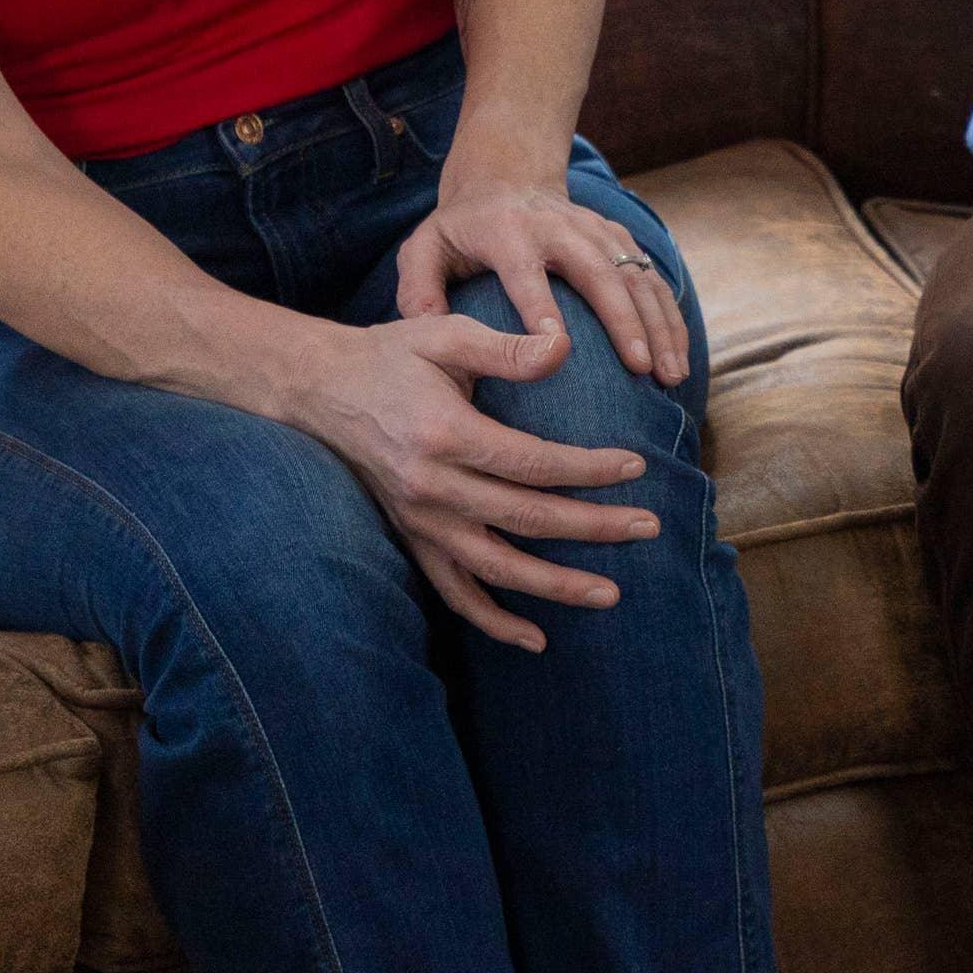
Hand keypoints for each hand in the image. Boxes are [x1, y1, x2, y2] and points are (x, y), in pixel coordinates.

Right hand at [279, 315, 658, 651]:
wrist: (322, 390)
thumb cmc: (393, 355)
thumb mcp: (445, 333)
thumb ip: (506, 347)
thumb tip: (563, 346)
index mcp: (444, 434)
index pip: (532, 463)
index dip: (588, 469)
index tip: (637, 466)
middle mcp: (431, 488)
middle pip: (526, 518)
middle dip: (593, 527)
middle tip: (650, 526)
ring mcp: (419, 522)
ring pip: (496, 568)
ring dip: (556, 586)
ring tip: (611, 594)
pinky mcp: (412, 540)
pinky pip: (453, 591)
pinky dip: (493, 621)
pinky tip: (537, 639)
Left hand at [394, 173, 689, 387]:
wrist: (507, 176)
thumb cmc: (461, 229)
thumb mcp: (424, 248)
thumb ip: (418, 286)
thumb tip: (425, 329)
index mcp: (508, 233)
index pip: (527, 275)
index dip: (542, 309)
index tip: (557, 349)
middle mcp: (560, 228)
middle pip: (598, 274)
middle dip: (624, 322)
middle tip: (641, 369)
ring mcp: (596, 231)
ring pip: (636, 277)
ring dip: (659, 325)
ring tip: (671, 375)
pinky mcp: (620, 239)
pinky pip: (654, 278)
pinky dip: (671, 316)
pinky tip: (680, 355)